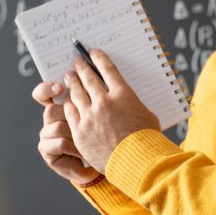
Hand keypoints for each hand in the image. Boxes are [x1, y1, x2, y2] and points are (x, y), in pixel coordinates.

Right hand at [32, 82, 99, 183]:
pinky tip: (83, 152)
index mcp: (61, 106)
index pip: (45, 93)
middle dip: (68, 115)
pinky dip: (75, 148)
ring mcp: (46, 134)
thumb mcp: (98, 115)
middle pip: (51, 109)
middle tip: (84, 118)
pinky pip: (60, 142)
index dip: (48, 89)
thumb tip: (92, 82)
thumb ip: (91, 99)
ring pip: (57, 126)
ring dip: (76, 134)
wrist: (99, 163)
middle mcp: (51, 119)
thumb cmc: (101, 136)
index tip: (60, 88)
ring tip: (89, 140)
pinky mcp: (46, 149)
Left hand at [63, 49, 160, 172]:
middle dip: (81, 68)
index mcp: (123, 94)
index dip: (99, 59)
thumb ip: (132, 105)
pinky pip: (71, 113)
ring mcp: (90, 116)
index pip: (108, 70)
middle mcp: (104, 102)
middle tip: (76, 62)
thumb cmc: (147, 139)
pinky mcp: (80, 131)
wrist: (137, 161)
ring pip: (76, 94)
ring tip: (68, 77)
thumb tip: (126, 102)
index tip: (93, 53)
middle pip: (88, 79)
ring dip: (72, 83)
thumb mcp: (146, 114)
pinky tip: (67, 100)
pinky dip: (68, 104)